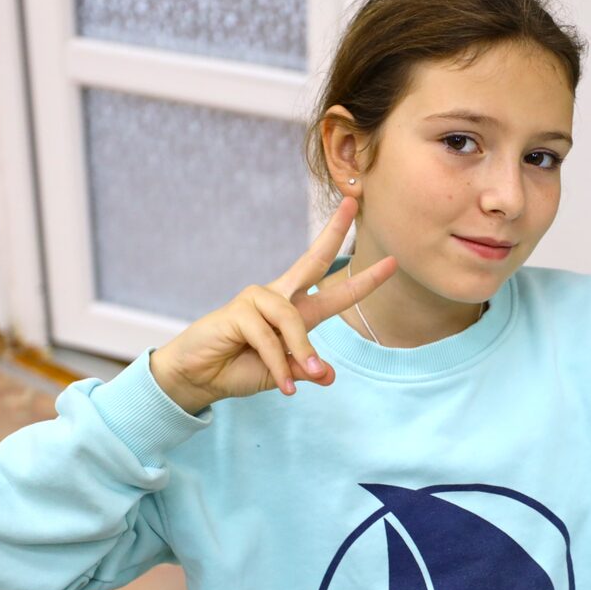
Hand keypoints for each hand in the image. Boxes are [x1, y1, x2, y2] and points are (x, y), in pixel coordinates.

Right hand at [148, 197, 396, 411]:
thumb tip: (330, 375)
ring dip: (299, 353)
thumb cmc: (239, 369)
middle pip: (313, 259)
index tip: (391, 262)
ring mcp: (257, 300)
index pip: (334, 289)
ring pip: (293, 320)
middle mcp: (279, 298)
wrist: (198, 378)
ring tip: (297, 381)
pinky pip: (269, 339)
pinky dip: (278, 365)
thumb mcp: (284, 374)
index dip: (363, 278)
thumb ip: (305, 370)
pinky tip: (282, 385)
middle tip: (352, 203)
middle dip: (334, 232)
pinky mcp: (239, 311)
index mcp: (295, 311)